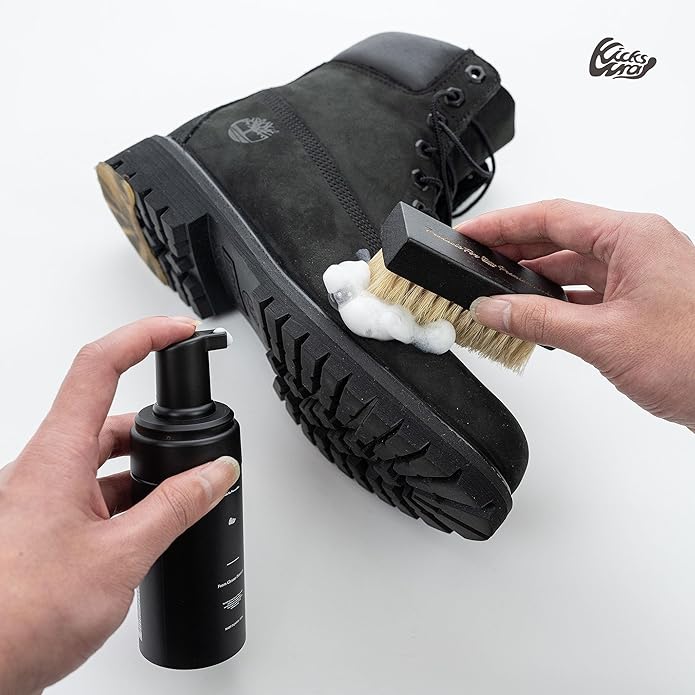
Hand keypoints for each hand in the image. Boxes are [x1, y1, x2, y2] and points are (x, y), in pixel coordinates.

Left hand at [0, 317, 239, 693]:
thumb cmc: (16, 615)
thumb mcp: (120, 556)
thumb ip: (175, 508)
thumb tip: (215, 473)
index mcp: (56, 456)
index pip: (100, 366)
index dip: (144, 337)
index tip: (179, 329)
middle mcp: (44, 468)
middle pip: (108, 417)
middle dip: (157, 427)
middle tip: (192, 438)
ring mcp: (40, 496)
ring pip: (102, 460)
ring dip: (142, 472)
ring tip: (175, 500)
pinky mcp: (42, 523)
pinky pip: (91, 492)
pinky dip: (125, 500)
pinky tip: (144, 532)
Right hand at [460, 199, 694, 429]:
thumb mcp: (603, 337)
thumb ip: (539, 321)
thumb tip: (494, 308)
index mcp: (633, 239)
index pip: (552, 217)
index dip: (503, 224)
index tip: (471, 233)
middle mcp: (638, 251)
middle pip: (560, 239)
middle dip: (514, 251)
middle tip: (475, 260)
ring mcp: (640, 279)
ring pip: (572, 269)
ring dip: (534, 282)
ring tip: (496, 291)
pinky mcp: (640, 307)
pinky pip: (586, 295)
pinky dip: (556, 305)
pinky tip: (534, 317)